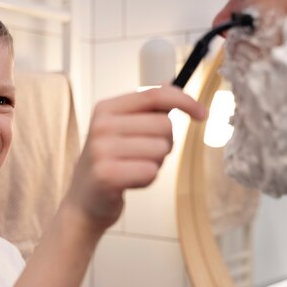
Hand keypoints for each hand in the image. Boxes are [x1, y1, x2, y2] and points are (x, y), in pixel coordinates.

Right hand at [65, 86, 205, 230]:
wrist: (83, 201)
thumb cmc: (109, 163)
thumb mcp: (120, 129)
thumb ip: (146, 108)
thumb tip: (172, 85)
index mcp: (106, 108)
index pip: (154, 95)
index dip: (184, 101)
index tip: (202, 113)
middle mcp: (101, 126)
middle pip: (164, 125)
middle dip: (165, 143)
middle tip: (144, 155)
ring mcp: (101, 150)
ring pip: (160, 149)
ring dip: (156, 163)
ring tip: (134, 169)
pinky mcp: (106, 175)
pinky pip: (150, 171)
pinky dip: (148, 180)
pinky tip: (131, 182)